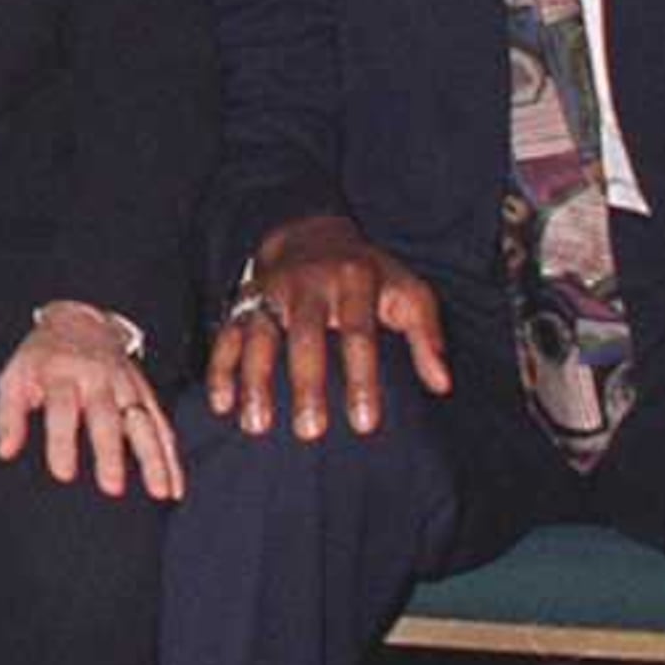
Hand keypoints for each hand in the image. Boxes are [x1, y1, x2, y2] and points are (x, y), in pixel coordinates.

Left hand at [0, 302, 182, 499]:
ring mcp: (125, 384)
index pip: (62, 409)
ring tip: (160, 492)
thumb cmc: (41, 359)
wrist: (80, 320)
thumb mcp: (14, 377)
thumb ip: (8, 415)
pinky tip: (175, 485)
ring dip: (153, 457)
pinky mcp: (144, 391)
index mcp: (61, 373)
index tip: (63, 475)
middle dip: (110, 452)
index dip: (62, 441)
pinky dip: (170, 454)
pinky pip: (161, 423)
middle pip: (106, 417)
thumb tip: (4, 451)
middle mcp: (97, 378)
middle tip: (112, 487)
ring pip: (142, 422)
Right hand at [208, 212, 451, 439]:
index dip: (361, 378)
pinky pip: (228, 335)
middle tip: (310, 433)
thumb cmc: (368, 275)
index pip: (359, 333)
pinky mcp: (245, 302)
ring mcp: (271, 292)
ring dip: (254, 381)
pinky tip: (222, 405)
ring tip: (257, 426)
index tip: (364, 425)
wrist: (310, 231)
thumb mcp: (407, 291)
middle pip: (304, 337)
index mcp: (354, 280)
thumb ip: (427, 335)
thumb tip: (442, 384)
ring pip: (259, 336)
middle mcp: (308, 284)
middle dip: (306, 384)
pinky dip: (221, 369)